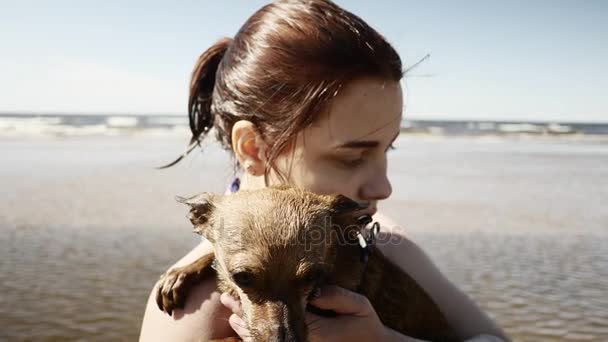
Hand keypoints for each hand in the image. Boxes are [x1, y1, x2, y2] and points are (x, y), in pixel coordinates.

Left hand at [220, 286, 413, 340]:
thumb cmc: (365, 325)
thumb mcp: (358, 306)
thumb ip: (336, 297)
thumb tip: (312, 289)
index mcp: (316, 328)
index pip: (280, 312)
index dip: (258, 301)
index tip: (240, 290)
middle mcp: (305, 341)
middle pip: (267, 328)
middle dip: (245, 313)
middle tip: (226, 299)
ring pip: (267, 341)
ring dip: (247, 327)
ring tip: (231, 313)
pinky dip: (257, 338)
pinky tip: (245, 330)